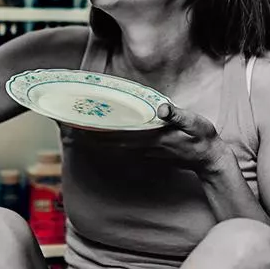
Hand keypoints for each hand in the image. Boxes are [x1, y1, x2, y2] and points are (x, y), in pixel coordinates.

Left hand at [67, 103, 229, 173]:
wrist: (208, 160)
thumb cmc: (202, 139)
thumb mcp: (195, 123)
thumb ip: (178, 115)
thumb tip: (162, 108)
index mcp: (148, 135)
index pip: (113, 129)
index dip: (92, 124)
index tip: (73, 117)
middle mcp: (140, 144)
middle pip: (105, 136)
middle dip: (83, 128)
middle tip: (60, 116)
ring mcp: (141, 148)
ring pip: (108, 141)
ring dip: (89, 134)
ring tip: (70, 123)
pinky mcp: (144, 149)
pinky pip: (116, 143)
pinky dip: (101, 137)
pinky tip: (94, 133)